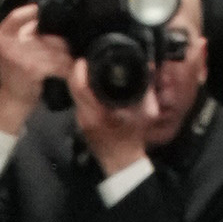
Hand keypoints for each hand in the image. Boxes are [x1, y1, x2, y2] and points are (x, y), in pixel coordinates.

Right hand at [0, 0, 72, 132]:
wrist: (12, 104)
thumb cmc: (16, 76)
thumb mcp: (14, 49)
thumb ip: (26, 33)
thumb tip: (53, 16)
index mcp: (1, 35)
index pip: (17, 15)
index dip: (34, 12)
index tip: (51, 15)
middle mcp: (7, 42)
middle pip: (42, 30)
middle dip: (57, 39)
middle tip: (67, 46)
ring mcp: (18, 55)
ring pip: (52, 46)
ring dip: (65, 55)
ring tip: (69, 60)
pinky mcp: (31, 68)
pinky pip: (56, 62)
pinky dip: (65, 67)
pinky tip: (68, 71)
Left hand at [67, 56, 151, 174]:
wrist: (121, 163)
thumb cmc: (133, 139)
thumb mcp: (145, 111)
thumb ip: (147, 87)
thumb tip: (149, 66)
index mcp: (99, 111)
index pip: (79, 84)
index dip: (79, 68)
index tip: (85, 58)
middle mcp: (85, 116)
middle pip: (73, 87)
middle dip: (78, 71)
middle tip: (86, 61)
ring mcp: (80, 121)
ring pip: (73, 95)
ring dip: (79, 82)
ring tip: (89, 70)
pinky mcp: (80, 124)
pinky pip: (77, 102)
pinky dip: (82, 93)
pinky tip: (91, 87)